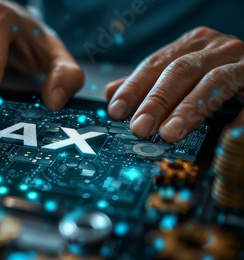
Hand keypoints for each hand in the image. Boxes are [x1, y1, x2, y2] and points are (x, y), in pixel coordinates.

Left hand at [105, 26, 243, 141]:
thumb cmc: (219, 73)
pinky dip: (242, 117)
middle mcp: (217, 49)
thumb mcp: (183, 72)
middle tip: (139, 127)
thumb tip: (111, 92)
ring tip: (170, 132)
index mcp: (192, 46)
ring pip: (214, 81)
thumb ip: (150, 82)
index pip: (155, 64)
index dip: (134, 87)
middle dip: (157, 100)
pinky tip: (228, 133)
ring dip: (189, 108)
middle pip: (181, 71)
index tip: (115, 110)